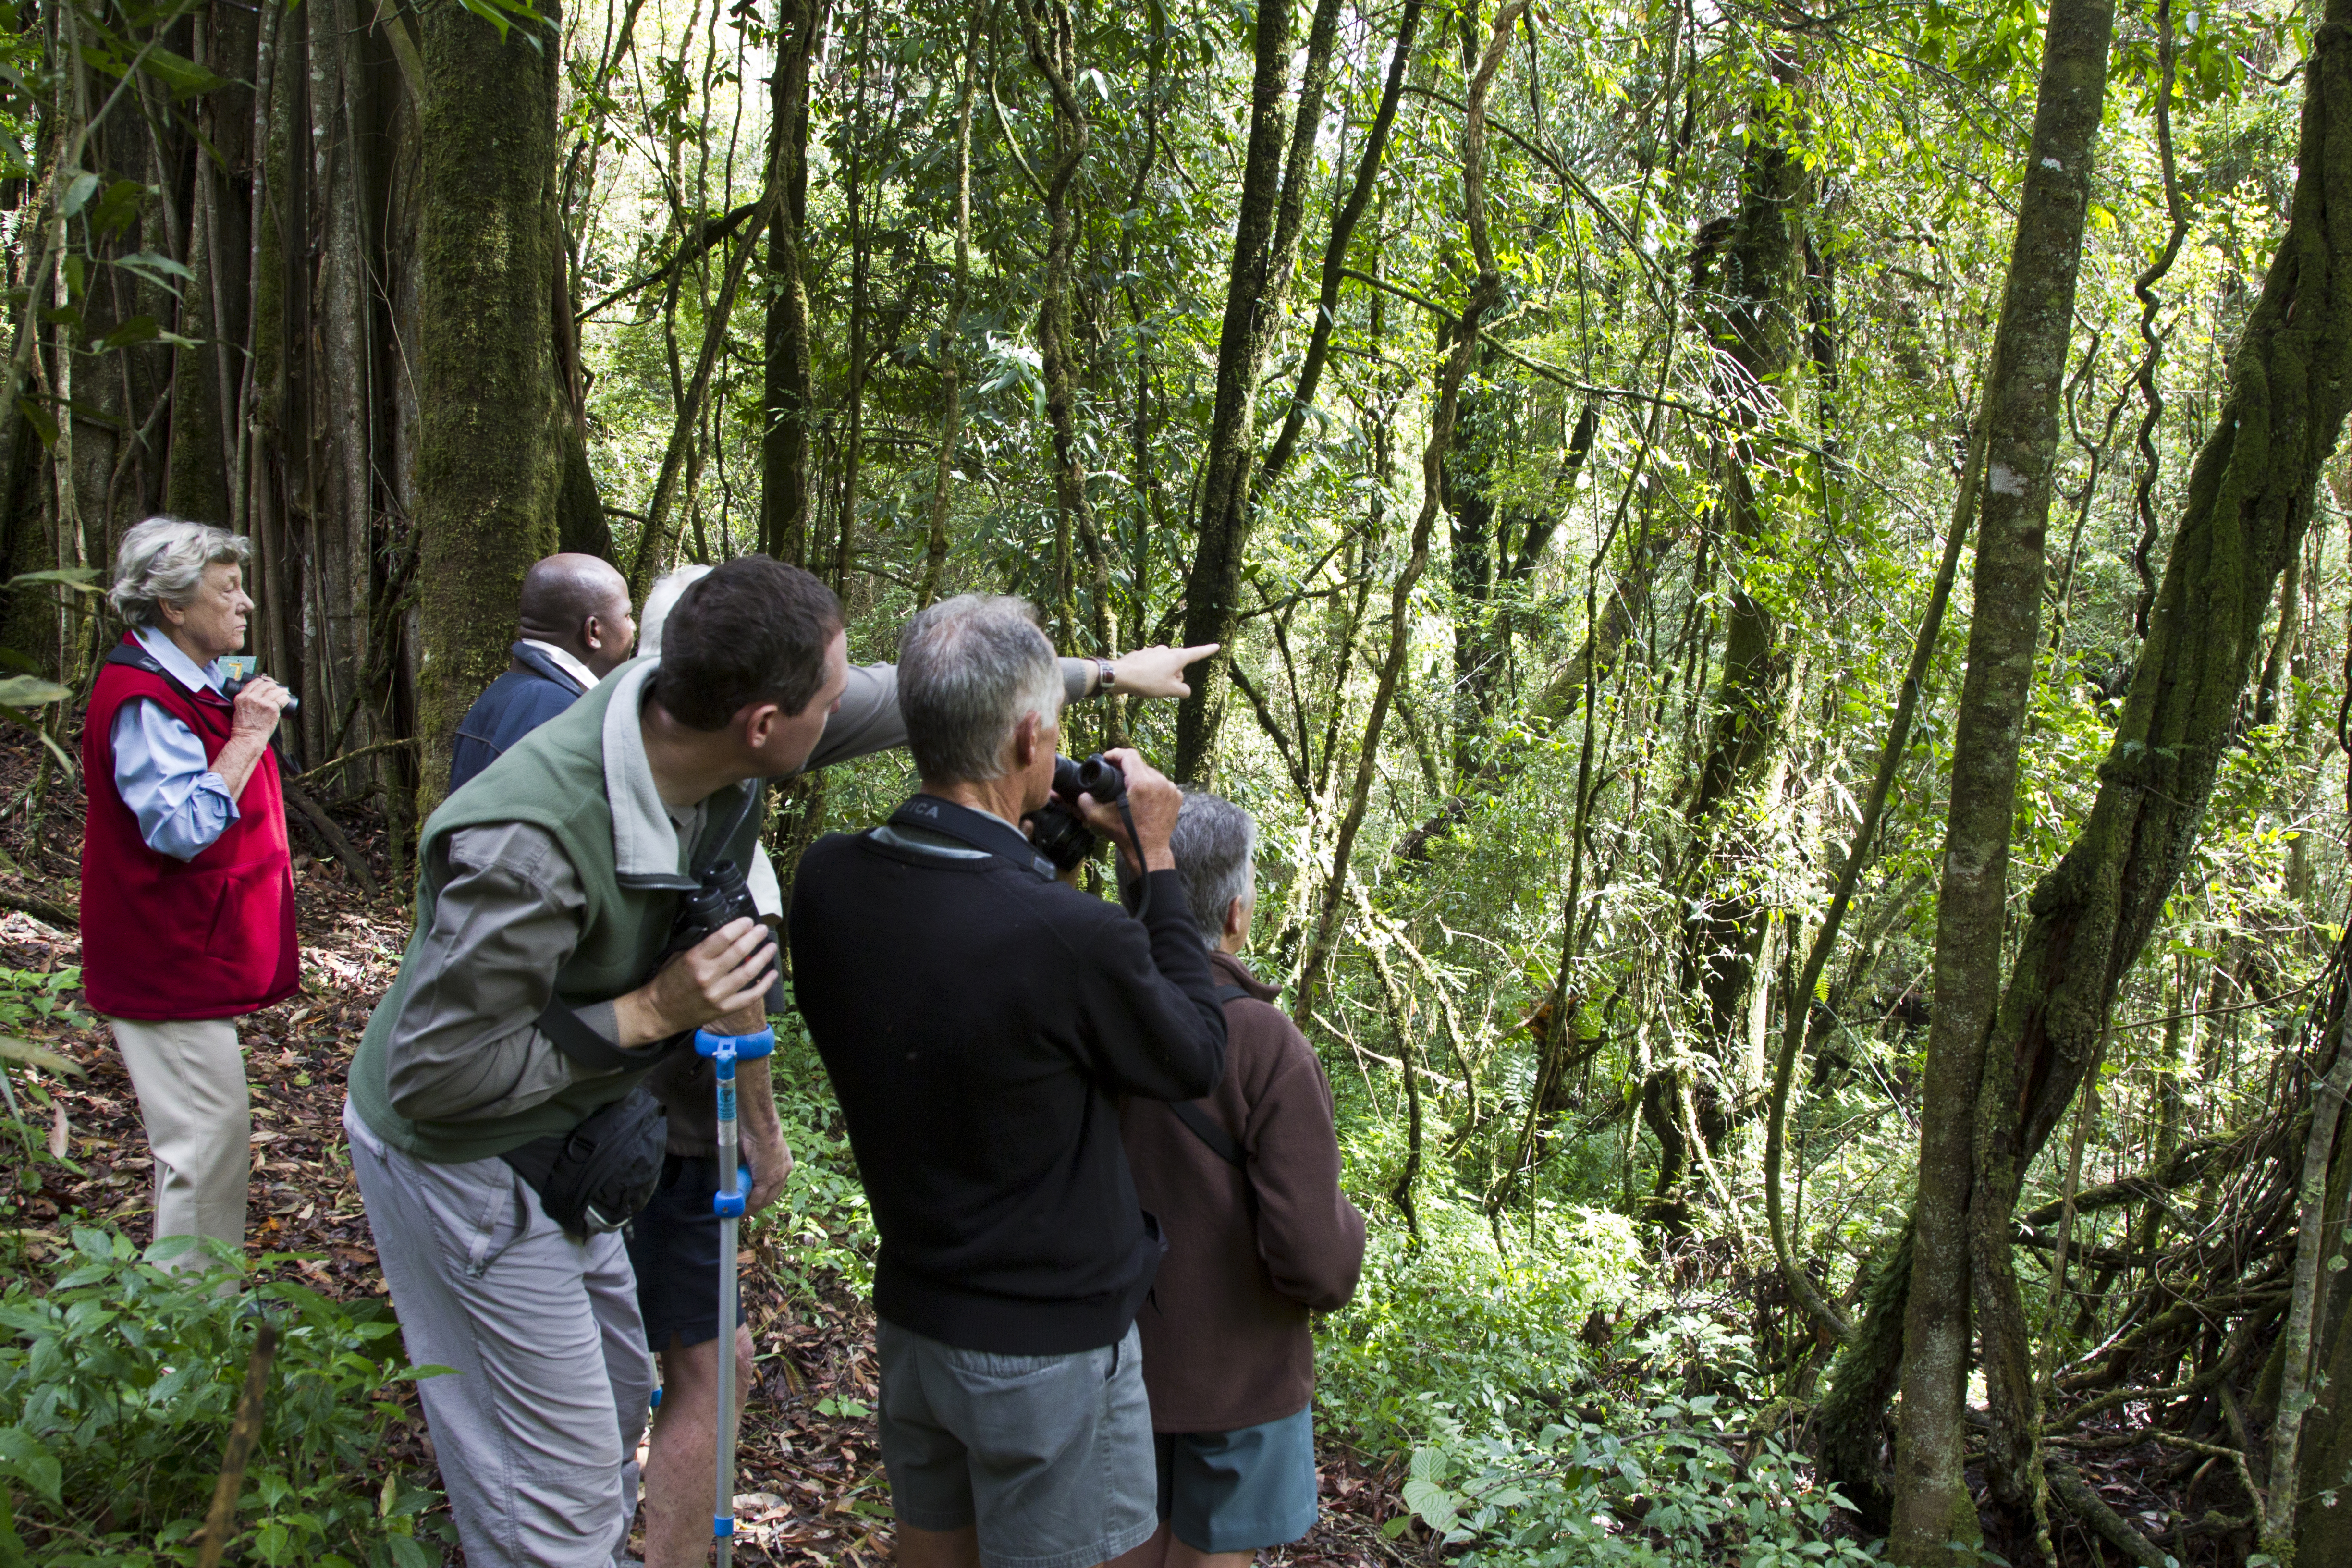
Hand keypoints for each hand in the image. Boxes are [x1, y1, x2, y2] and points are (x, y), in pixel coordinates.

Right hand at [229, 675, 290, 741]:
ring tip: (285, 692)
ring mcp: (263, 702)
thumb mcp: (239, 709)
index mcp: (242, 697)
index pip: (254, 682)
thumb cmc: (244, 727)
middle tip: (277, 688)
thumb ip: (246, 701)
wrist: (248, 737)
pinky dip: (285, 697)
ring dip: (281, 690)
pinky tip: (287, 698)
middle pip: (266, 684)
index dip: (263, 681)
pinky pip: (282, 699)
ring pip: (275, 690)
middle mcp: (252, 698)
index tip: (267, 683)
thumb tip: (257, 696)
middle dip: (273, 685)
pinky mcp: (272, 708)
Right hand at [629, 918, 775, 1041]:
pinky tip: (772, 974)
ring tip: (771, 947)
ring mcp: (718, 994)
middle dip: (755, 937)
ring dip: (764, 957)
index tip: (748, 921)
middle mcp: (708, 976)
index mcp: (695, 960)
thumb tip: (725, 935)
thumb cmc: (668, 983)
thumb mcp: (679, 957)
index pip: (723, 937)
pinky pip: (750, 996)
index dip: (739, 926)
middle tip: (762, 929)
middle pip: (740, 952)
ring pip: (749, 972)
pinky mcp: (724, 1009)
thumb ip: (702, 947)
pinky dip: (765, 984)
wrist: (659, 1012)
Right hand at [744, 1121, 793, 1211]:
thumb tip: (738, 1171)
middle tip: (745, 1209)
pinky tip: (739, 1210)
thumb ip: (750, 1163)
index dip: (764, 1194)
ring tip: (740, 1212)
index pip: (775, 1184)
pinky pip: (757, 1198)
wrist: (760, 1125)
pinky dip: (747, 1206)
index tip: (753, 1200)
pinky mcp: (768, 1179)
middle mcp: (784, 1171)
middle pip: (772, 1194)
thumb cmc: (755, 1129)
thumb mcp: (755, 1149)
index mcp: (783, 1162)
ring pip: (765, 1199)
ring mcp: (778, 1176)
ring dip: (752, 1207)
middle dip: (758, 1204)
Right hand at [1075, 748, 1180, 873]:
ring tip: (1129, 787)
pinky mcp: (1176, 797)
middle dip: (1127, 768)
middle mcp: (1159, 782)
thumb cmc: (1125, 835)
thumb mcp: (1099, 818)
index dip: (1115, 754)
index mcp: (1142, 783)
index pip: (1129, 755)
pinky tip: (1144, 796)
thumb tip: (1083, 793)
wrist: (1149, 851)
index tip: (1107, 758)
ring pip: (1152, 774)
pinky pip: (1162, 784)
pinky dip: (1153, 787)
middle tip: (1116, 776)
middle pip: (1140, 764)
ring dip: (1140, 777)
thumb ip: (1085, 801)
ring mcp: (1171, 789)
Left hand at [1107, 644, 1218, 699]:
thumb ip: (1183, 691)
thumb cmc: (1148, 682)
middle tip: (1164, 688)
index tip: (1216, 646)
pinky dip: (1150, 673)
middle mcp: (1166, 650)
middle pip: (1178, 665)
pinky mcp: (1141, 654)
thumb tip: (1184, 690)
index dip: (1208, 650)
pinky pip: (1152, 666)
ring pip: (1164, 666)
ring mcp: (1153, 651)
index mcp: (1177, 657)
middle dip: (1175, 677)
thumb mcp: (1170, 690)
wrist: (1121, 675)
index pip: (1197, 653)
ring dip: (1162, 676)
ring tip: (1150, 685)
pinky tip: (1141, 680)